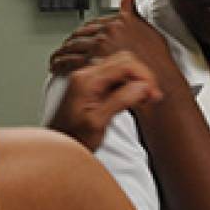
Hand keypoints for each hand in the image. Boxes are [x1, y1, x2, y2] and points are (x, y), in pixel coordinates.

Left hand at [45, 51, 162, 150]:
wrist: (56, 149)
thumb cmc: (72, 139)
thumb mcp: (97, 123)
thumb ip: (120, 101)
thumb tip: (142, 87)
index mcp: (87, 81)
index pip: (124, 64)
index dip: (144, 77)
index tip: (153, 94)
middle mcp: (86, 75)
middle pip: (124, 60)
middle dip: (142, 76)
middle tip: (151, 96)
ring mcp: (88, 79)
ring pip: (121, 67)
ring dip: (137, 80)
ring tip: (145, 99)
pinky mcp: (92, 86)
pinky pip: (115, 76)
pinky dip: (129, 85)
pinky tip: (134, 99)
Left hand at [49, 0, 178, 87]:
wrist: (159, 84)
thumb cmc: (157, 63)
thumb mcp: (150, 30)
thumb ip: (134, 12)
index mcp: (119, 22)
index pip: (93, 22)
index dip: (85, 30)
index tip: (81, 36)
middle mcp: (107, 32)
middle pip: (80, 34)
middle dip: (71, 41)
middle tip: (66, 48)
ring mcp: (98, 47)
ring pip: (71, 47)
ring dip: (62, 52)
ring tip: (58, 58)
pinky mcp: (91, 64)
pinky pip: (68, 62)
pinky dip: (60, 64)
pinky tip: (57, 67)